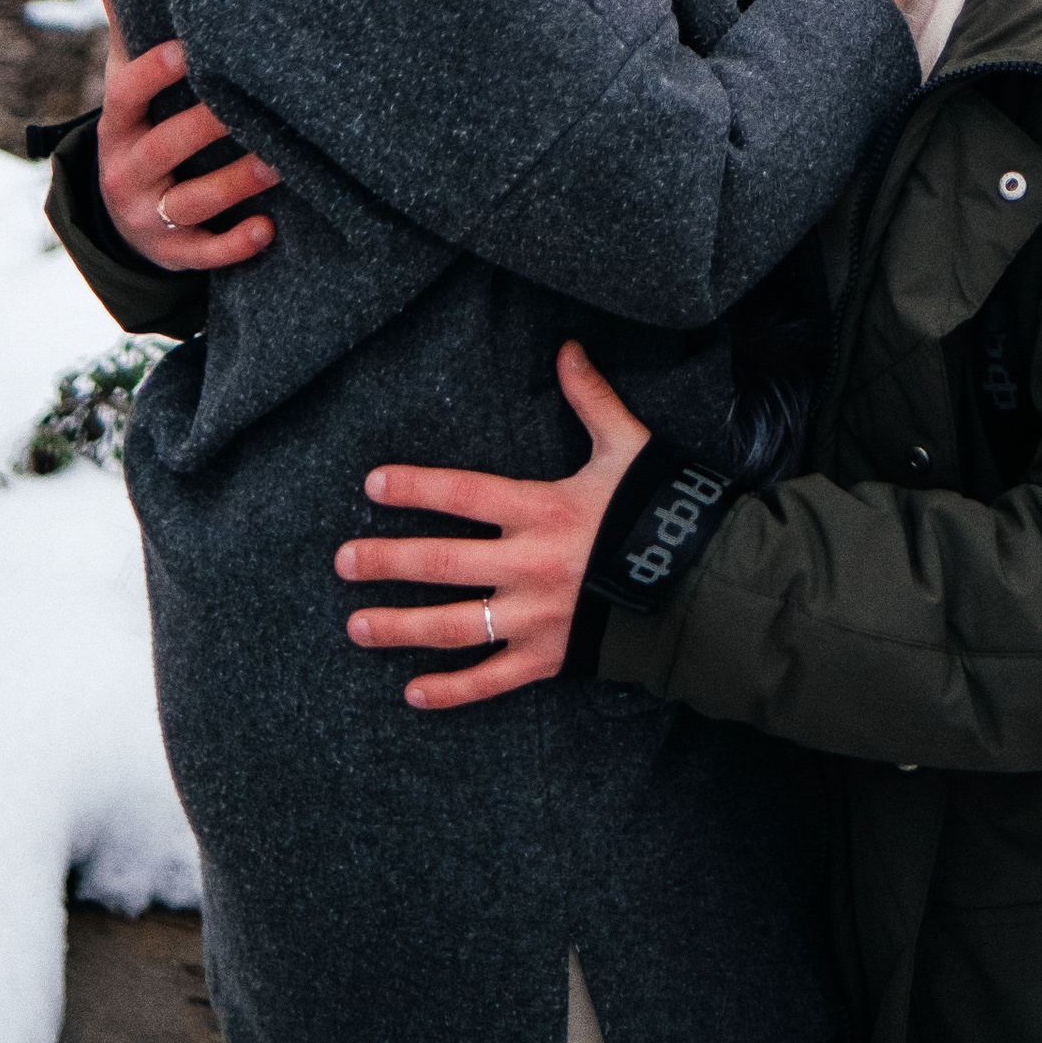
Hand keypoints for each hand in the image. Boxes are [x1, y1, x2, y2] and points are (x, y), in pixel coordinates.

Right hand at [96, 0, 279, 270]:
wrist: (122, 218)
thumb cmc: (141, 130)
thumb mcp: (127, 89)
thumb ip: (129, 32)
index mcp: (117, 126)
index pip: (126, 95)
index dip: (153, 73)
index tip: (189, 49)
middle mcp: (126, 171)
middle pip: (162, 148)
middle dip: (204, 128)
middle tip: (249, 106)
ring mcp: (148, 216)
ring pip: (189, 203)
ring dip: (234, 184)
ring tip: (278, 164)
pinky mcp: (174, 252)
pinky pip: (202, 253)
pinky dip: (234, 245)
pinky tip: (268, 230)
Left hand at [338, 342, 651, 710]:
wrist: (699, 585)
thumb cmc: (657, 509)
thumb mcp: (627, 448)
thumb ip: (592, 400)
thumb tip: (567, 349)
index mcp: (543, 509)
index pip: (465, 495)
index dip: (417, 487)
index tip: (372, 485)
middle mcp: (529, 565)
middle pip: (444, 563)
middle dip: (387, 561)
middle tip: (342, 561)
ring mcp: (536, 617)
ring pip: (454, 626)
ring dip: (400, 627)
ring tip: (356, 625)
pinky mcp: (549, 659)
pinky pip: (491, 680)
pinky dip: (451, 692)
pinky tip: (412, 694)